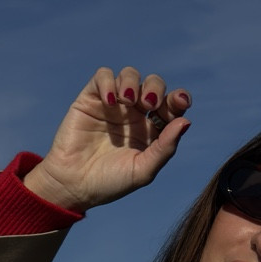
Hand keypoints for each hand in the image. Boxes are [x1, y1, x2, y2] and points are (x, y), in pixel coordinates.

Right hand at [24, 67, 190, 214]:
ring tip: (127, 100)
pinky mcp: (91, 99)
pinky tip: (110, 101)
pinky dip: (109, 82)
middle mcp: (134, 114)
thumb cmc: (110, 182)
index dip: (179, 99)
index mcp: (151, 130)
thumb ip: (165, 147)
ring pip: (130, 75)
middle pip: (154, 85)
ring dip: (132, 82)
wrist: (74, 186)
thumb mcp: (143, 170)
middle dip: (156, 88)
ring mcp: (112, 105)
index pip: (171, 106)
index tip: (180, 102)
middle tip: (149, 104)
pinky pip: (103, 76)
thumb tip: (186, 121)